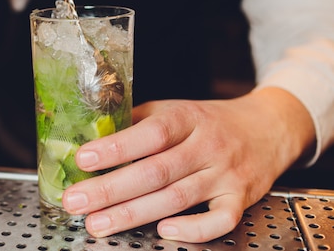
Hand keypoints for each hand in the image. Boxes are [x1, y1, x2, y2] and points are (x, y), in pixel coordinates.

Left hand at [61, 87, 314, 242]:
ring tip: (98, 223)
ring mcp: (225, 174)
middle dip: (111, 189)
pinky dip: (193, 229)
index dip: (116, 147)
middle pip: (156, 171)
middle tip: (75, 201)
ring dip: (134, 214)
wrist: (266, 127)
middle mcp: (207, 146)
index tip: (83, 159)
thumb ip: (138, 122)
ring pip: (177, 198)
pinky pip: (220, 219)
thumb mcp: (174, 109)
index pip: (149, 133)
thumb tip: (94, 136)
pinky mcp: (240, 198)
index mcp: (187, 118)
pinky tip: (163, 232)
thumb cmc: (209, 121)